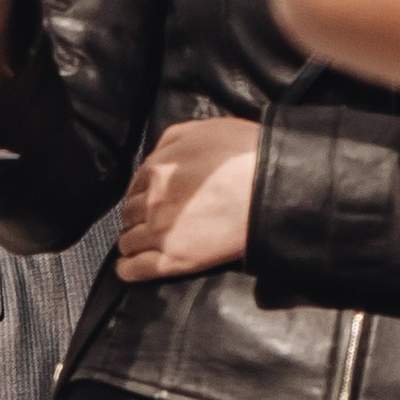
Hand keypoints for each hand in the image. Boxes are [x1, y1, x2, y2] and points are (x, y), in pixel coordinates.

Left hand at [115, 116, 260, 281]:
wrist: (273, 188)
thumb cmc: (247, 155)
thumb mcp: (205, 129)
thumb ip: (172, 140)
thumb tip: (156, 154)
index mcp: (157, 168)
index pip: (136, 184)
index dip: (144, 191)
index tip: (151, 198)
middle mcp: (152, 201)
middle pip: (131, 212)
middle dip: (139, 215)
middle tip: (153, 219)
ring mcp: (162, 232)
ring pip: (129, 240)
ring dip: (132, 240)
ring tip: (139, 244)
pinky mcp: (175, 259)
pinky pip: (137, 268)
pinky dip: (127, 269)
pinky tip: (127, 267)